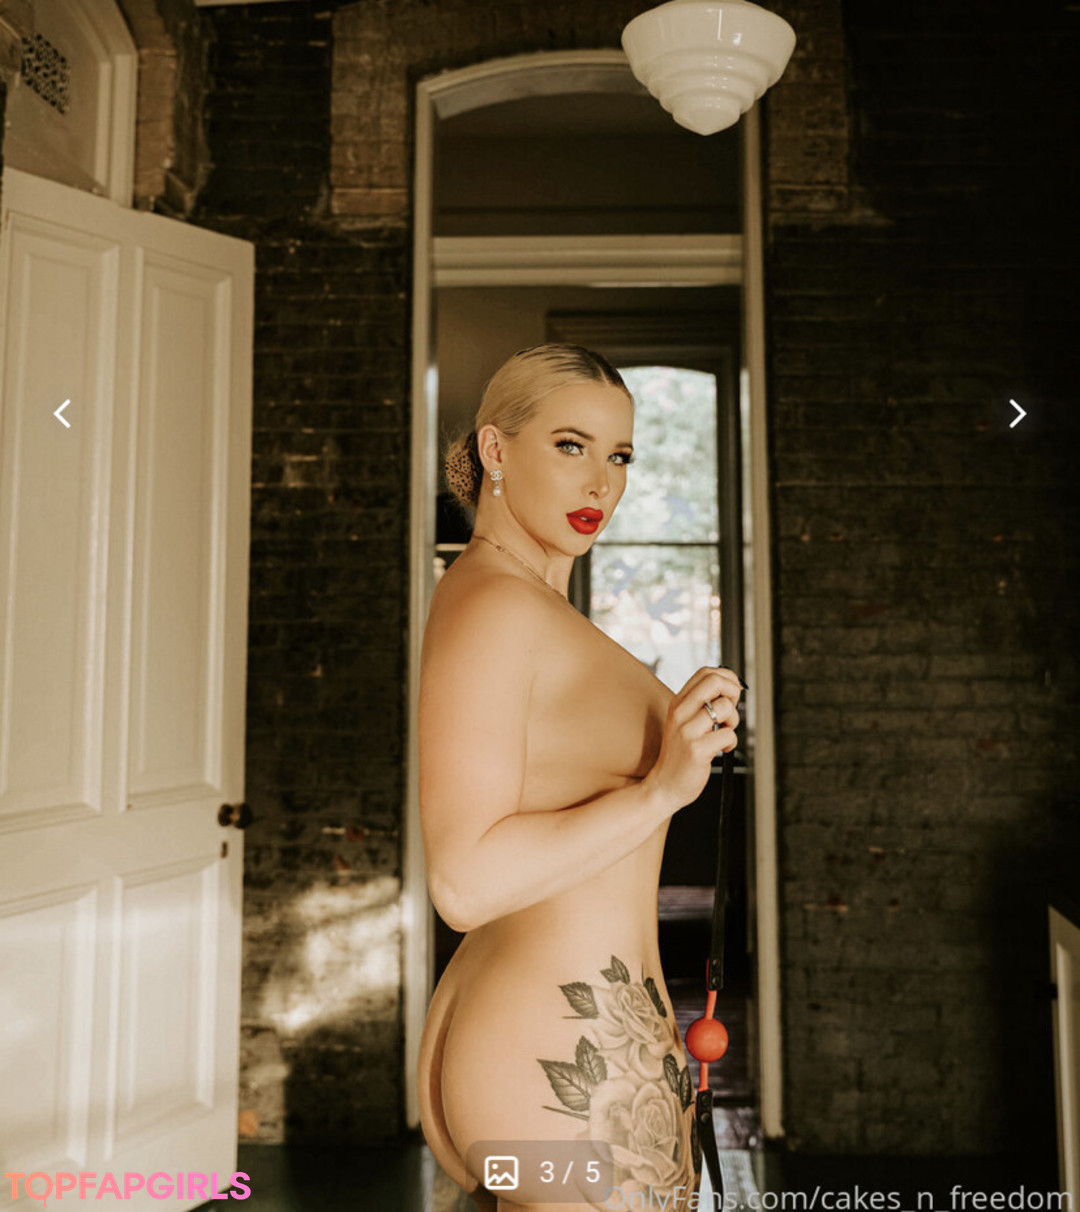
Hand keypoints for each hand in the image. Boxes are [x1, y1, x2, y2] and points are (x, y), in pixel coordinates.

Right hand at [642, 667, 743, 814]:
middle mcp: (680, 713)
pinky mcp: (697, 749)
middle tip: (731, 708)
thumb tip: (732, 689)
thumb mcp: (685, 723)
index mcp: (678, 703)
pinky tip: (721, 750)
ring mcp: (687, 731)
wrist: (664, 786)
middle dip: (732, 691)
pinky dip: (731, 743)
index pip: (705, 673)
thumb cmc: (680, 754)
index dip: (726, 677)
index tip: (732, 692)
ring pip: (725, 708)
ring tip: (724, 732)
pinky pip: (728, 735)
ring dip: (733, 721)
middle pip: (715, 682)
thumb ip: (701, 705)